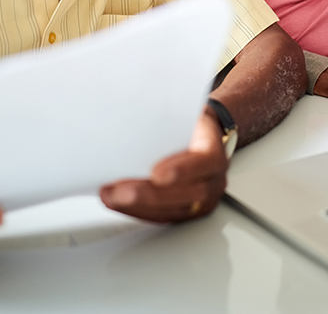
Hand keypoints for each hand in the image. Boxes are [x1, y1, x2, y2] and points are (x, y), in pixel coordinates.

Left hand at [99, 111, 227, 222]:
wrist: (200, 133)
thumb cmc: (187, 122)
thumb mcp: (181, 111)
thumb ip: (165, 116)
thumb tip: (131, 116)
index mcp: (215, 151)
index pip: (205, 162)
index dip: (182, 170)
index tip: (157, 174)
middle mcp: (213, 179)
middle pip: (188, 194)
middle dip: (151, 196)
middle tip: (122, 192)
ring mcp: (203, 199)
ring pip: (174, 210)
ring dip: (138, 206)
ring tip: (112, 197)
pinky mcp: (186, 210)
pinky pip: (163, 217)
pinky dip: (137, 211)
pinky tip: (117, 202)